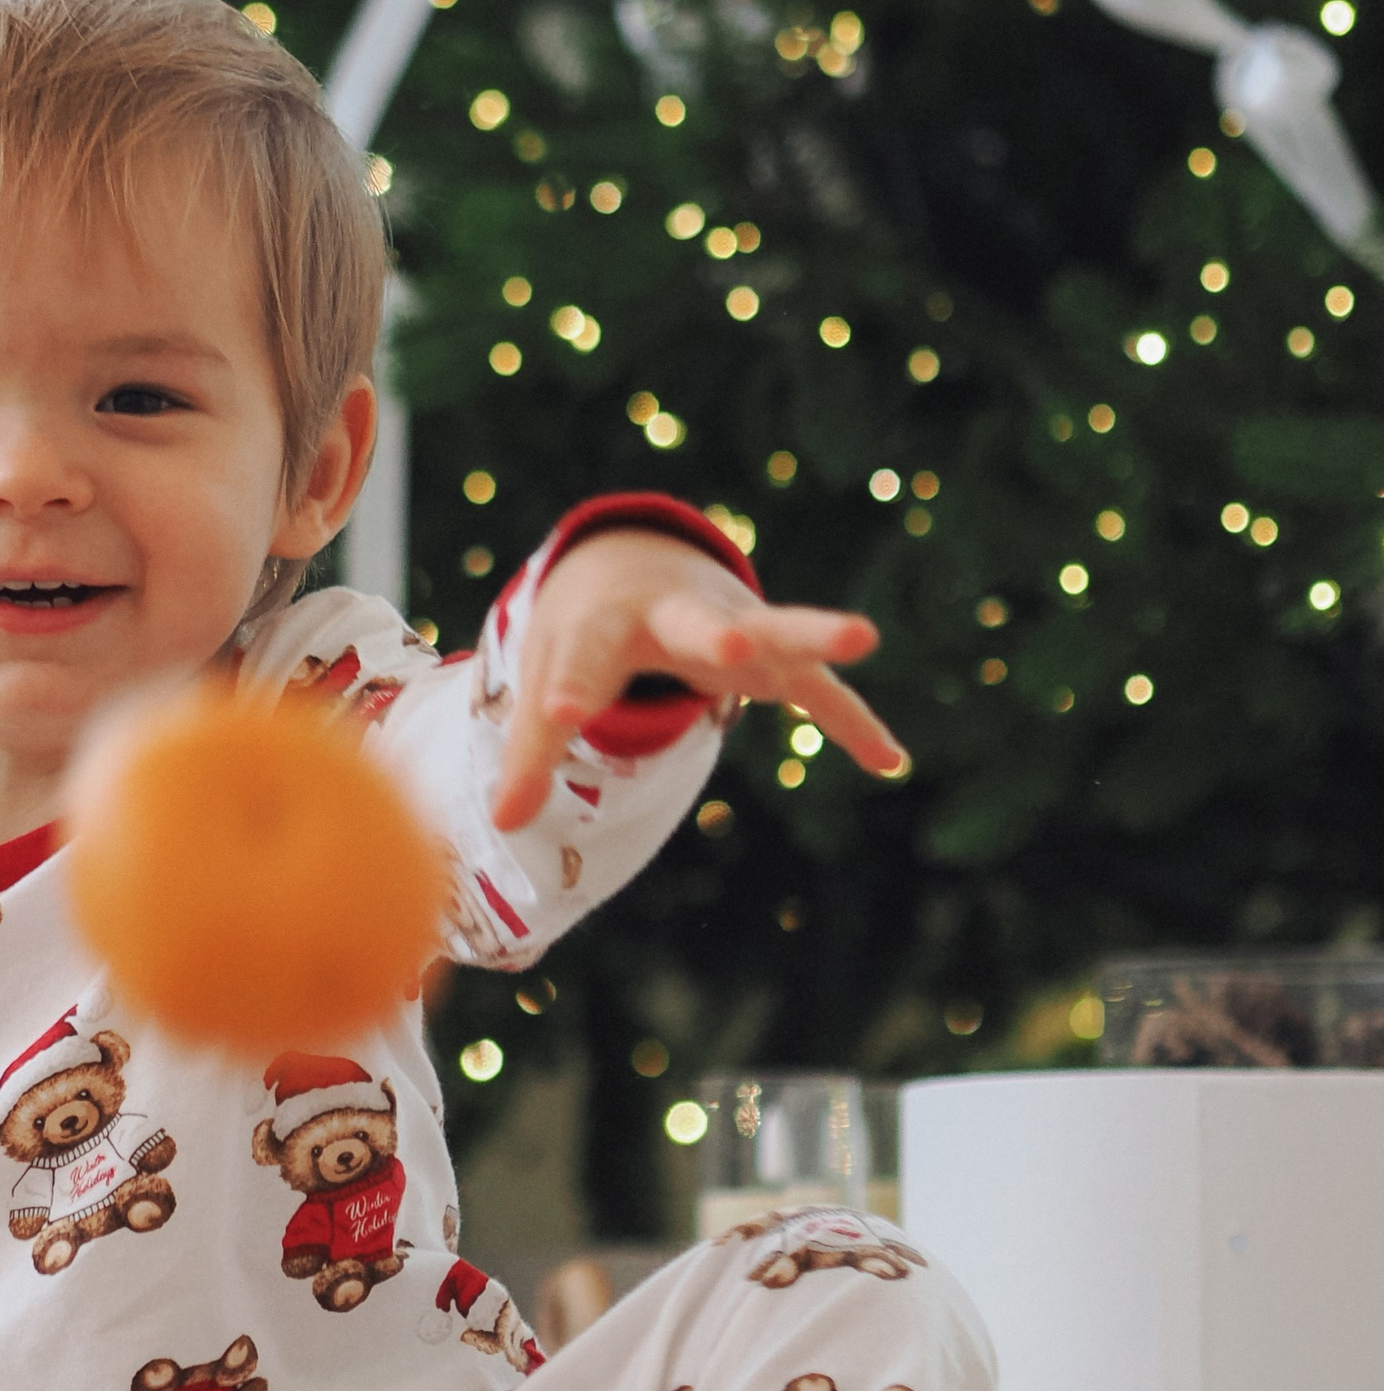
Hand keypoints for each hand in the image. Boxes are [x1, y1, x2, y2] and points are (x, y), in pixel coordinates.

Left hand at [490, 528, 902, 830]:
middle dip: (716, 632)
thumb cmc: (581, 634)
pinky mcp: (774, 654)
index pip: (583, 659)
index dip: (572, 687)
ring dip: (815, 634)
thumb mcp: (547, 684)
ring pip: (778, 629)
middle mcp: (675, 615)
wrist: (630, 565)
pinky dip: (851, 721)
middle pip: (696, 623)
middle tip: (736, 641)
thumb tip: (501, 824)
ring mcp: (735, 627)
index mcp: (605, 624)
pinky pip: (819, 691)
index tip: (561, 714)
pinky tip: (889, 759)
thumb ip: (530, 754)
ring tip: (863, 637)